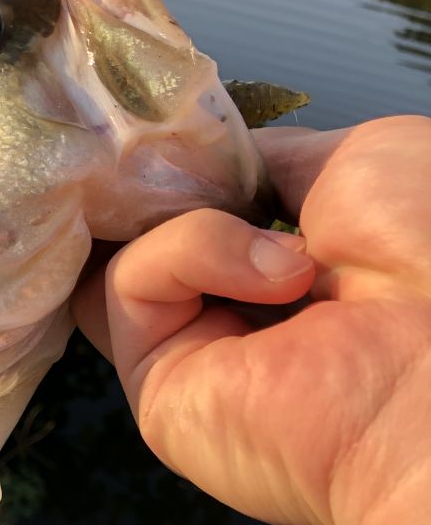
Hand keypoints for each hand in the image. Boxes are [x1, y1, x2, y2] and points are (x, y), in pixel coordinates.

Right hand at [72, 115, 430, 524]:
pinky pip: (128, 285)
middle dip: (154, 186)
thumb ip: (258, 164)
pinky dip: (191, 253)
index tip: (177, 135)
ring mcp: (192, 353)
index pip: (190, 205)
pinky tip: (278, 279)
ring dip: (195, 224)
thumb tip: (192, 164)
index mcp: (284, 264)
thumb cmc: (429, 253)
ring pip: (124, 251)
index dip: (174, 165)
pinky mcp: (158, 389)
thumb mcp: (349, 160)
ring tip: (290, 256)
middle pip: (136, 232)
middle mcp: (233, 313)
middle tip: (186, 163)